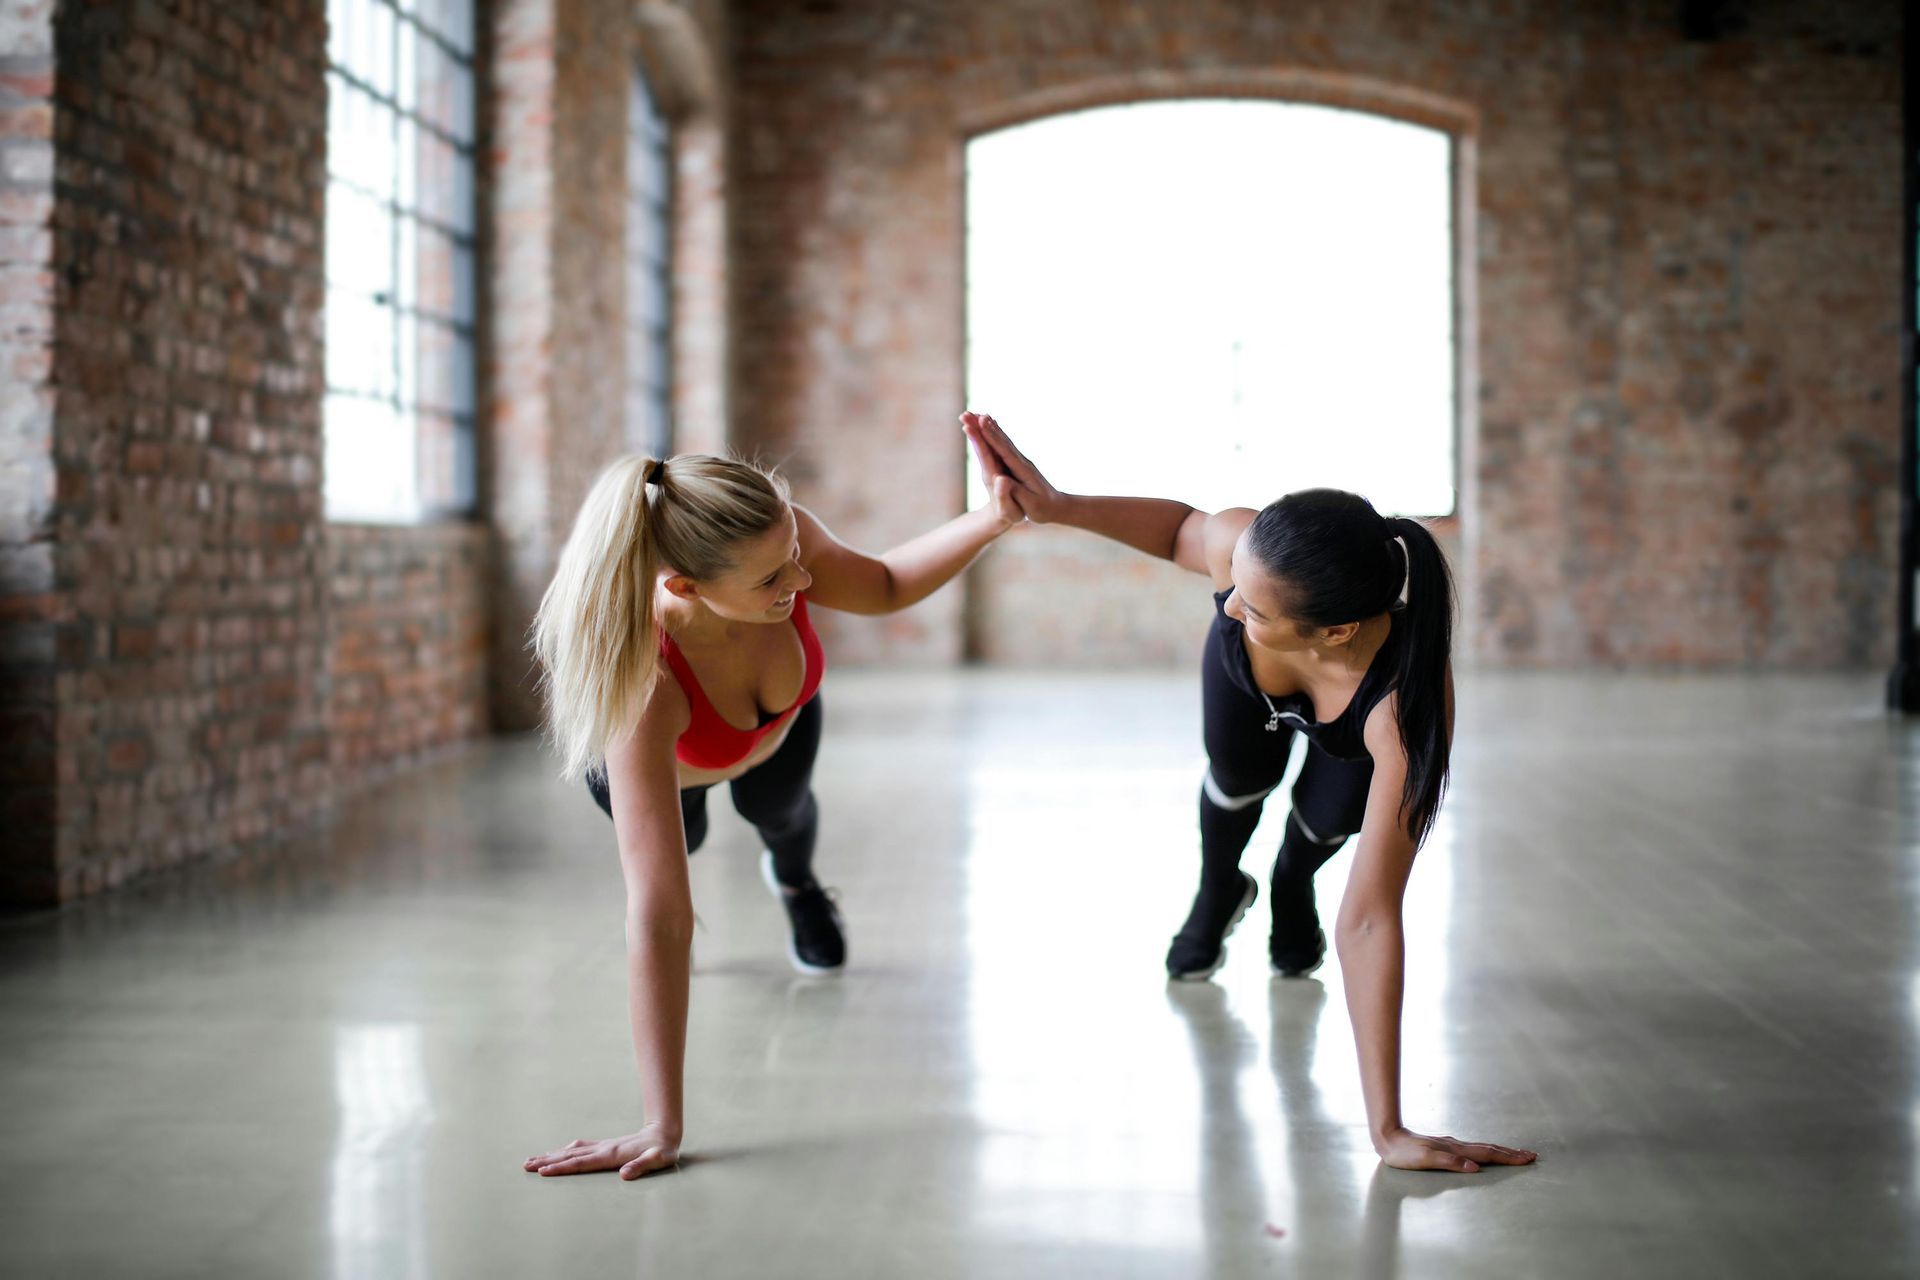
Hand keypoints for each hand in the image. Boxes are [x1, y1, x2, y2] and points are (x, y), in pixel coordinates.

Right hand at [524, 1122, 680, 1180]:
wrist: (664, 1133)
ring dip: (552, 1155)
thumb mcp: (658, 1160)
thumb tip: (625, 1174)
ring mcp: (603, 1146)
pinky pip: (580, 1149)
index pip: (581, 1163)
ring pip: (572, 1151)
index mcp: (611, 1154)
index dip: (562, 1167)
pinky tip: (559, 1152)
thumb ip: (642, 1166)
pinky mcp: (605, 1147)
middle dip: (547, 1160)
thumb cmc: (662, 1150)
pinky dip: (565, 1151)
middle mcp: (603, 1149)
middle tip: (526, 1165)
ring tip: (533, 1159)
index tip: (543, 1171)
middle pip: (570, 1155)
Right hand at [960, 411, 1063, 523]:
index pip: (1005, 451)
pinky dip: (995, 434)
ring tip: (977, 414)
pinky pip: (1003, 445)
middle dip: (986, 427)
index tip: (981, 424)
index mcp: (1023, 471)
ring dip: (990, 427)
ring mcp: (1020, 460)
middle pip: (1001, 441)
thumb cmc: (1042, 509)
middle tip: (971, 414)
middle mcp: (1021, 461)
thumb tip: (1002, 480)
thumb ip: (1016, 492)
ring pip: (1002, 440)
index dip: (993, 437)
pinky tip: (990, 426)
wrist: (1056, 507)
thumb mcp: (1031, 505)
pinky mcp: (1017, 462)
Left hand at [1376, 1127, 1535, 1173]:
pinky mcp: (1446, 1147)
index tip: (1527, 1158)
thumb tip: (1475, 1167)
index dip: (1509, 1157)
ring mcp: (1452, 1145)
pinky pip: (1473, 1149)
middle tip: (1531, 1155)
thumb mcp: (1426, 1160)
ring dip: (1501, 1151)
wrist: (1389, 1140)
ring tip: (1515, 1154)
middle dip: (1511, 1154)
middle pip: (1490, 1149)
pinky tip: (1485, 1154)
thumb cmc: (1405, 1154)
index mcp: (1456, 1149)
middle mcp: (1457, 1146)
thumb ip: (1451, 1163)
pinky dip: (1486, 1152)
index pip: (1488, 1154)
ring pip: (1482, 1148)